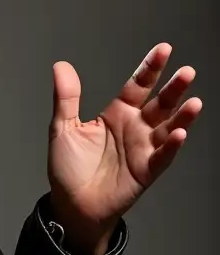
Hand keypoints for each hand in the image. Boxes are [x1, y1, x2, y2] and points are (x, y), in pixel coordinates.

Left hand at [47, 43, 202, 254]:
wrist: (71, 205)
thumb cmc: (69, 169)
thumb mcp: (63, 129)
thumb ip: (67, 98)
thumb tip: (61, 66)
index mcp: (116, 115)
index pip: (137, 86)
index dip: (150, 69)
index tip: (163, 49)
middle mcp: (134, 129)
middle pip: (159, 104)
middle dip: (173, 89)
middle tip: (186, 72)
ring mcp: (143, 149)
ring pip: (168, 128)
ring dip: (181, 116)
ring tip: (192, 102)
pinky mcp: (146, 171)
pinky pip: (162, 157)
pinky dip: (172, 146)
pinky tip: (179, 134)